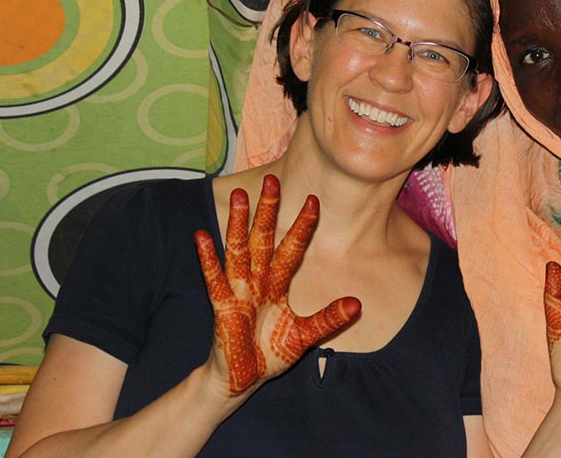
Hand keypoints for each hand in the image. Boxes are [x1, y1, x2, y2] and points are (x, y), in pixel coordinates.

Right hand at [195, 175, 360, 395]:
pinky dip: (208, 258)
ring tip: (238, 196)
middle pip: (264, 239)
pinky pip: (214, 278)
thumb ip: (329, 319)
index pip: (292, 249)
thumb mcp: (306, 336)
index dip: (302, 226)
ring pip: (239, 250)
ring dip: (238, 224)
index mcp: (277, 284)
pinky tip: (201, 236)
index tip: (314, 200)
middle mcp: (257, 281)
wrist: (243, 379)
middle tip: (272, 180)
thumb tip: (358, 304)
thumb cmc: (271, 354)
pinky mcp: (221, 306)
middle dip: (268, 211)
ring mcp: (238, 290)